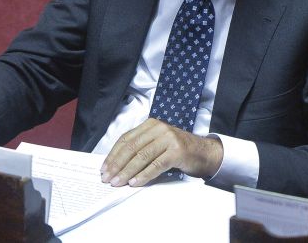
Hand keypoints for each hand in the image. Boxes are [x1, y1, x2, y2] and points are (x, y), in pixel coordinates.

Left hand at [100, 118, 222, 186]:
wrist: (203, 152)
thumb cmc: (177, 150)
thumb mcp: (157, 143)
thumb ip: (140, 148)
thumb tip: (115, 165)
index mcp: (151, 124)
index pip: (126, 139)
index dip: (113, 154)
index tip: (104, 168)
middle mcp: (159, 128)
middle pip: (132, 147)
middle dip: (117, 164)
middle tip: (107, 178)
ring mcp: (169, 138)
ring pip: (142, 156)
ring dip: (127, 171)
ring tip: (118, 182)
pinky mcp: (177, 151)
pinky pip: (156, 165)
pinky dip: (143, 175)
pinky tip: (135, 182)